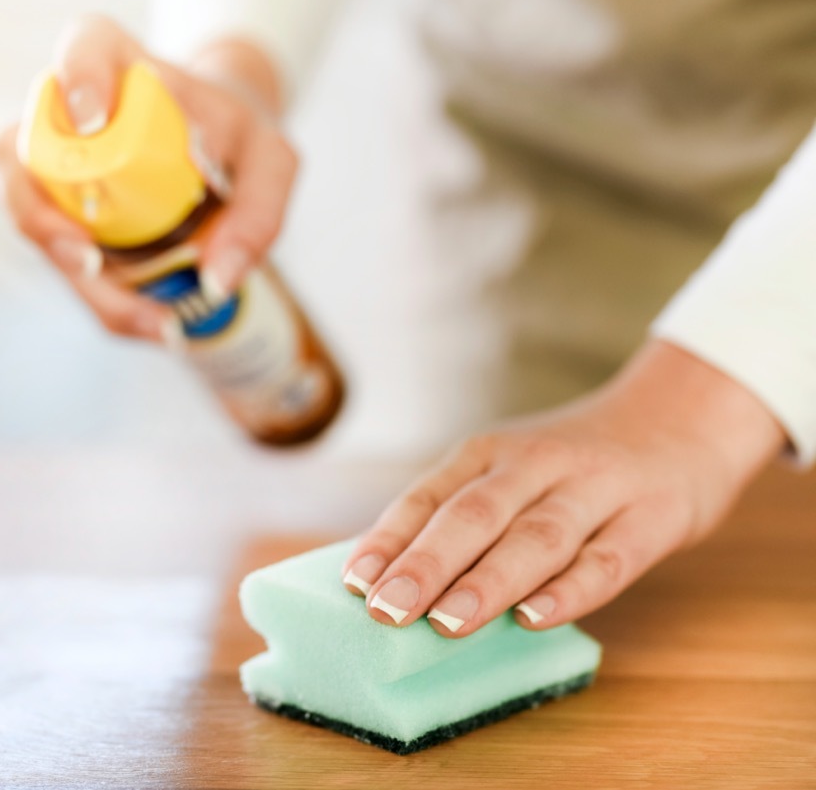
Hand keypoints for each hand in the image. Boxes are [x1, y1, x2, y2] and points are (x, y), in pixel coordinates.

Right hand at [0, 15, 297, 344]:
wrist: (221, 152)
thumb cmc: (238, 140)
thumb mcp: (271, 162)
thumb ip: (259, 210)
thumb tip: (216, 280)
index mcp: (116, 65)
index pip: (83, 50)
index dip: (76, 80)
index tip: (93, 121)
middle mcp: (66, 115)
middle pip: (17, 153)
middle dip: (39, 216)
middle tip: (88, 261)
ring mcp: (52, 172)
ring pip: (29, 221)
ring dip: (77, 280)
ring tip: (151, 321)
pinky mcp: (60, 223)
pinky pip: (65, 267)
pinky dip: (108, 303)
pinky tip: (157, 323)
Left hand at [342, 340, 785, 635]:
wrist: (684, 418)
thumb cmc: (572, 465)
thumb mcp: (510, 470)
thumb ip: (460, 514)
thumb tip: (386, 574)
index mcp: (490, 453)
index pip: (430, 496)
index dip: (390, 539)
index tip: (355, 582)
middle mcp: (537, 464)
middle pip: (475, 516)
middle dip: (427, 564)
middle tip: (386, 610)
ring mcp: (596, 489)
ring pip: (536, 537)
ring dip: (488, 581)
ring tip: (448, 621)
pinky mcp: (651, 518)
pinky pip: (607, 559)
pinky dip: (570, 590)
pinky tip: (535, 617)